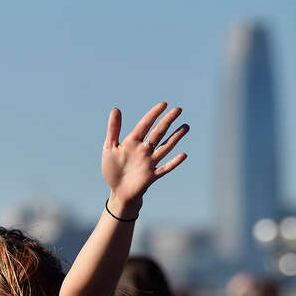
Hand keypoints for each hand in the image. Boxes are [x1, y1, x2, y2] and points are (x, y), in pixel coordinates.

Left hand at [101, 102, 188, 218]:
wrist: (117, 191)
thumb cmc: (112, 169)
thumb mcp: (109, 148)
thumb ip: (113, 129)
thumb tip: (116, 109)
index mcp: (132, 142)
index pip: (144, 125)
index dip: (153, 114)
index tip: (163, 104)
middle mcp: (144, 150)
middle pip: (158, 133)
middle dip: (167, 121)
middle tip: (178, 109)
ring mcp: (149, 162)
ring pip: (164, 147)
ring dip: (175, 137)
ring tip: (186, 126)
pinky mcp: (151, 176)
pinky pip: (164, 168)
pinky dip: (173, 162)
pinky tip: (183, 155)